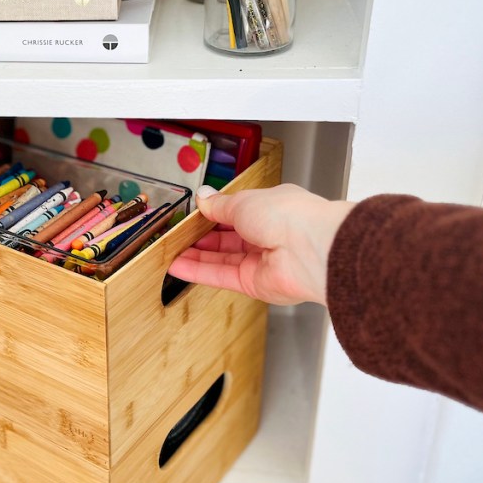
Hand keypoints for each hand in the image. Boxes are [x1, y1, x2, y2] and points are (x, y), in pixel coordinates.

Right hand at [168, 183, 354, 305]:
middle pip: (228, 238)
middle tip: (178, 235)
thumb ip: (220, 204)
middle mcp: (269, 235)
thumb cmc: (290, 216)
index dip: (213, 214)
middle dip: (202, 236)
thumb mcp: (244, 201)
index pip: (237, 212)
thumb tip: (204, 198)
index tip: (192, 214)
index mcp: (272, 209)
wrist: (310, 249)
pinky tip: (180, 267)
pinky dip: (199, 272)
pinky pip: (221, 276)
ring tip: (172, 252)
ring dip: (196, 256)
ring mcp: (262, 261)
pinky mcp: (254, 284)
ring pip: (222, 259)